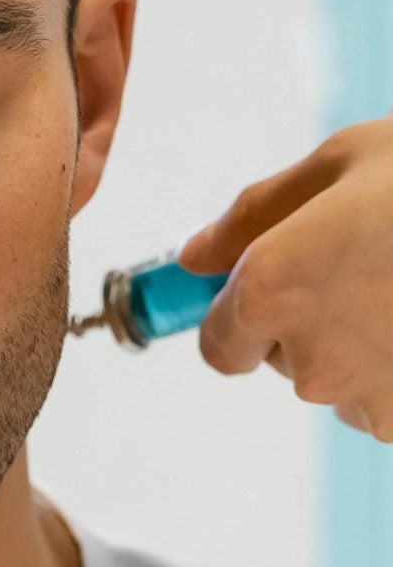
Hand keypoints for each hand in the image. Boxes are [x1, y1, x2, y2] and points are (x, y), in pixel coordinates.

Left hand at [176, 113, 392, 441]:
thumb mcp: (335, 165)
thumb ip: (252, 216)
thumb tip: (193, 257)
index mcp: (268, 292)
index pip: (219, 346)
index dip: (238, 317)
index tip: (269, 289)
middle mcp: (309, 361)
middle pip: (285, 361)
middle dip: (308, 321)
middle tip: (364, 263)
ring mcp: (372, 401)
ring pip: (345, 382)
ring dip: (364, 346)